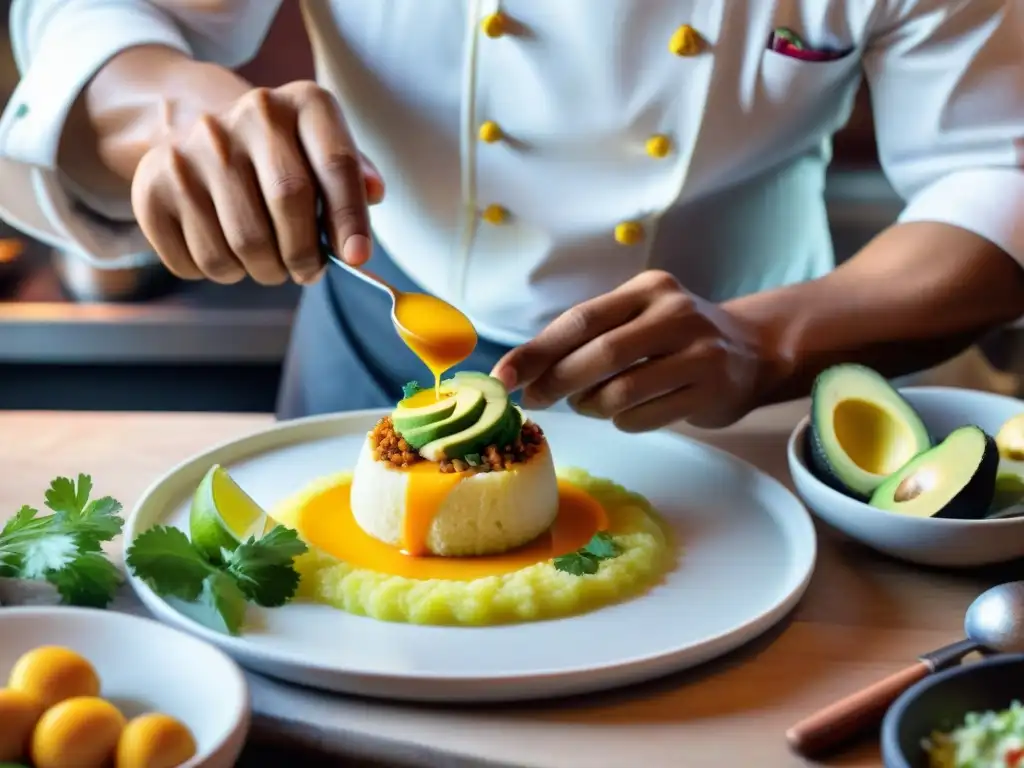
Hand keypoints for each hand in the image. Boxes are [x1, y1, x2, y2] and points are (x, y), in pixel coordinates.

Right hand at [131, 80, 384, 284]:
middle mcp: (246, 115)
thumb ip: (353, 177)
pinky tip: (227, 252)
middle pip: (288, 204)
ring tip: (268, 261)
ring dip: (263, 271)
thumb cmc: (283, 156)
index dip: (350, 218)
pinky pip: (197, 261)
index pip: (336, 164)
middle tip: (306, 270)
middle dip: (305, 255)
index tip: (356, 259)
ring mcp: (194, 147)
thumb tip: (373, 194)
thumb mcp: (324, 151)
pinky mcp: (152, 184)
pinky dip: (220, 272)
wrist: (196, 127)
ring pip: (242, 244)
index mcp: (302, 103)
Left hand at [491, 271, 781, 430]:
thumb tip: (525, 371)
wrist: (753, 351)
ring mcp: (699, 354)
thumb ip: (589, 336)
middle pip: (599, 356)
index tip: (503, 377)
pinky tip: (627, 413)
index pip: (580, 320)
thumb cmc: (675, 337)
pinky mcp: (711, 392)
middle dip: (557, 383)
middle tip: (537, 400)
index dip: (536, 352)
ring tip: (590, 404)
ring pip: (621, 393)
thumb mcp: (637, 318)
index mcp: (647, 290)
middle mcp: (675, 315)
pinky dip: (623, 422)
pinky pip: (644, 418)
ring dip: (592, 406)